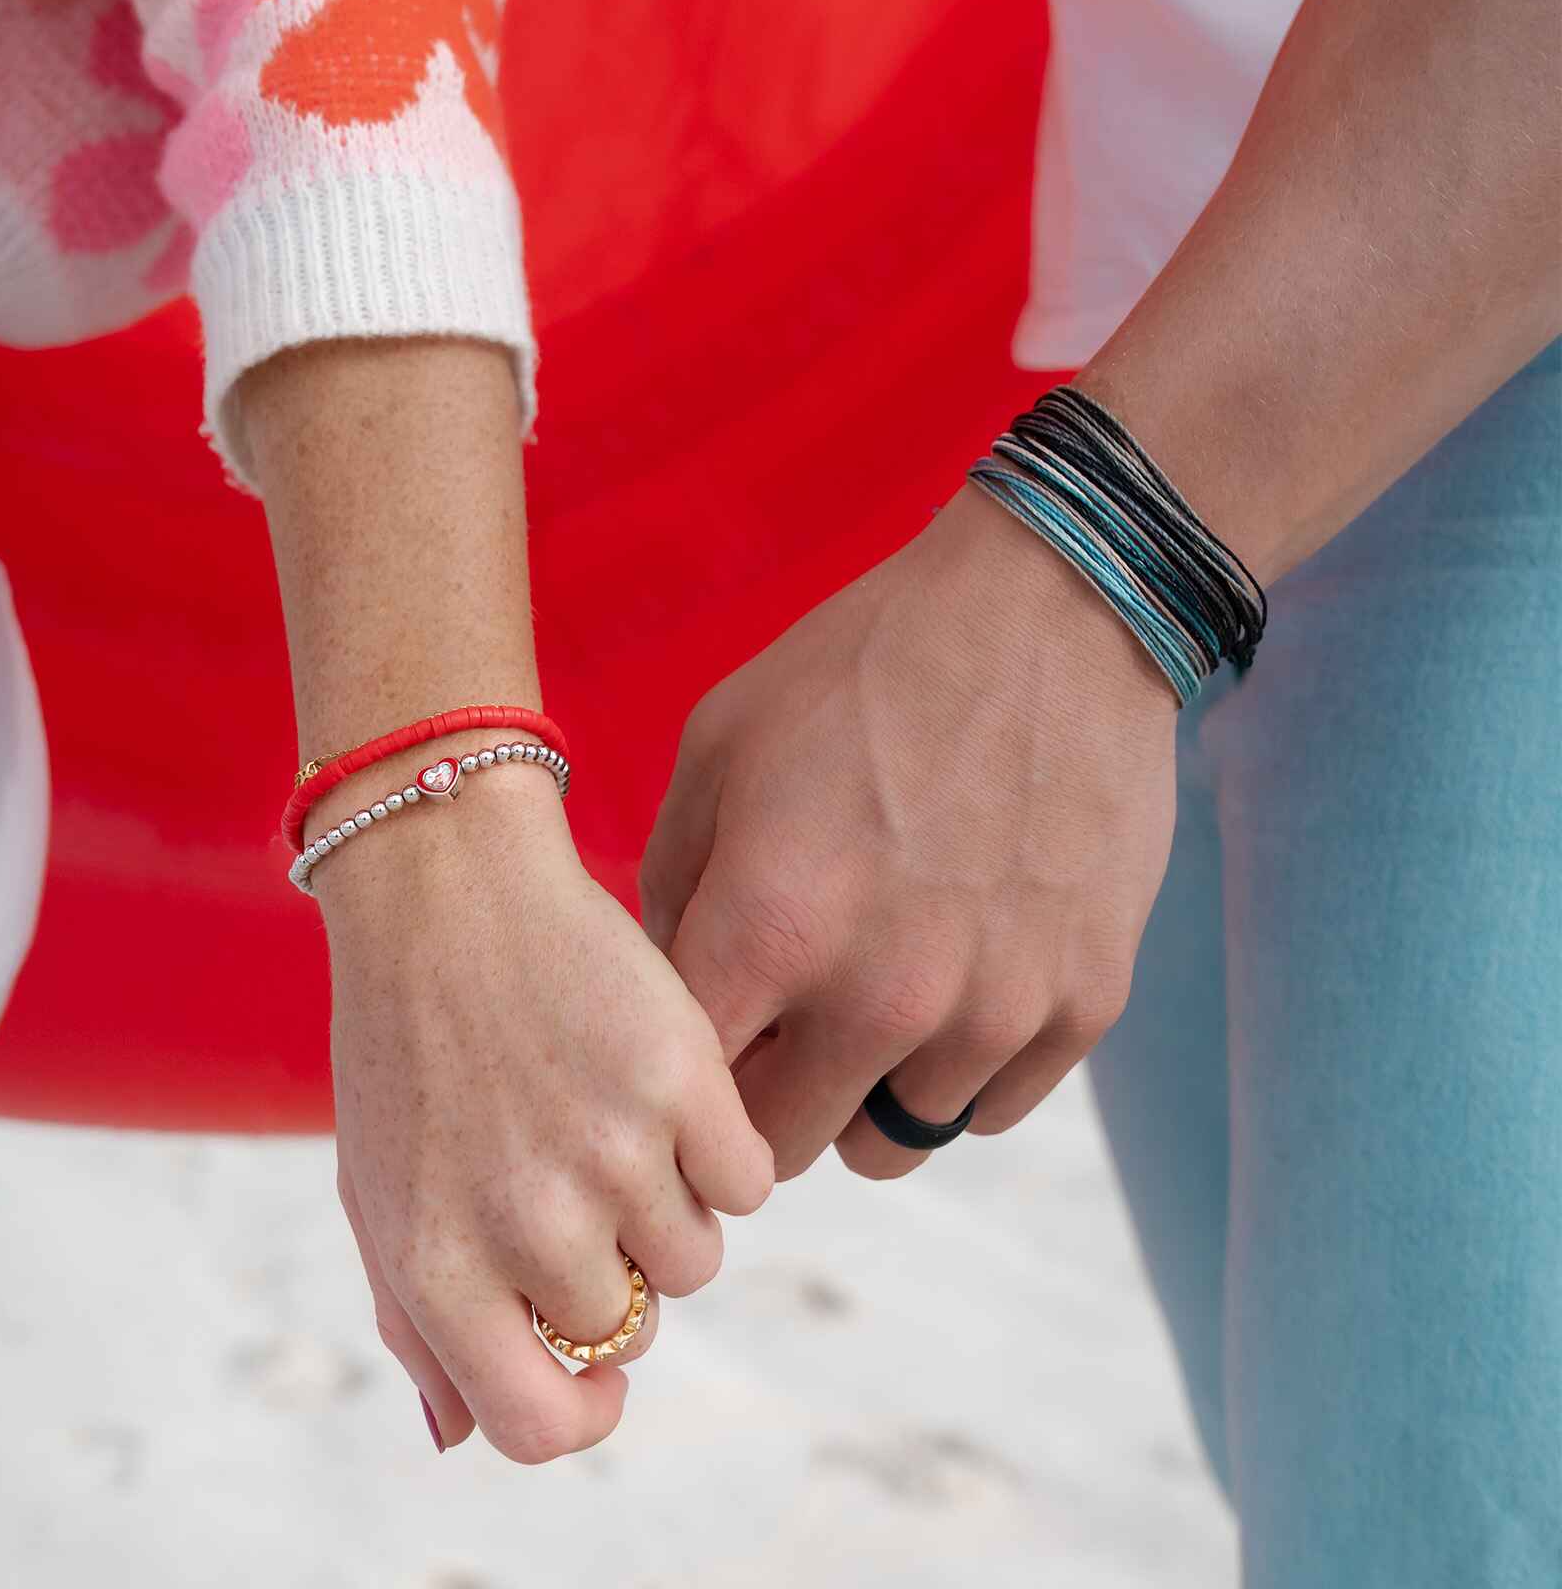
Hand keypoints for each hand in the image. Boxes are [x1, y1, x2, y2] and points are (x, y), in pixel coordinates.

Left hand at [319, 761, 772, 1462]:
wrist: (449, 889)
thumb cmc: (405, 1047)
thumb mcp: (379, 1194)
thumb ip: (416, 1328)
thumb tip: (462, 1436)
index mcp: (439, 1267)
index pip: (539, 1423)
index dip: (582, 1408)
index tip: (598, 1365)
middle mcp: (529, 1225)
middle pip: (635, 1324)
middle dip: (618, 1267)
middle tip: (581, 1174)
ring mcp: (614, 1152)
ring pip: (699, 1256)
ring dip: (672, 1207)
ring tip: (615, 1121)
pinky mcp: (683, 1080)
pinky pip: (749, 1179)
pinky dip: (722, 1150)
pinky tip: (665, 1090)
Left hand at [640, 484, 1178, 1180]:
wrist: (1053, 610)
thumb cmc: (865, 667)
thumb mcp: (720, 744)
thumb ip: (674, 887)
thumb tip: (678, 990)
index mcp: (771, 926)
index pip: (687, 1094)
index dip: (679, 1078)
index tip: (697, 1047)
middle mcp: (881, 995)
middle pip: (781, 1149)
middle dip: (763, 1099)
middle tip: (781, 1030)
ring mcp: (994, 1011)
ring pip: (888, 1145)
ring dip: (865, 1088)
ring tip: (879, 993)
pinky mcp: (1085, 1007)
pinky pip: (988, 1112)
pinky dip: (960, 1070)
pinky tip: (960, 980)